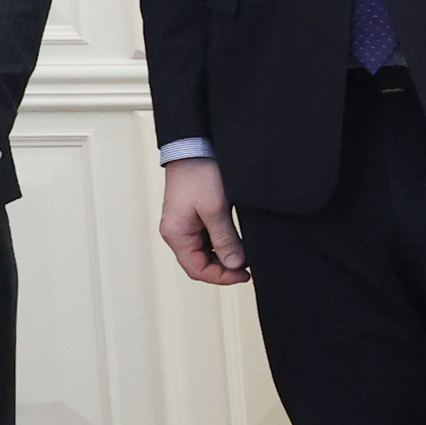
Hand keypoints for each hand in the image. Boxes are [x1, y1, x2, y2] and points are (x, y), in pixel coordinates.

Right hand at [159, 157, 250, 283]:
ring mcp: (185, 224)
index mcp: (176, 234)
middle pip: (200, 262)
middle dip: (224, 268)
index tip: (244, 274)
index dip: (221, 277)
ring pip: (205, 251)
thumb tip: (235, 264)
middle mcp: (177, 232)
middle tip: (248, 267)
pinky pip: (207, 238)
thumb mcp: (216, 209)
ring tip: (246, 255)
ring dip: (224, 256)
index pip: (196, 269)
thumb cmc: (199, 175)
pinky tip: (238, 242)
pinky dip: (222, 243)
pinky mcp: (194, 216)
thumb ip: (225, 239)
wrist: (194, 147)